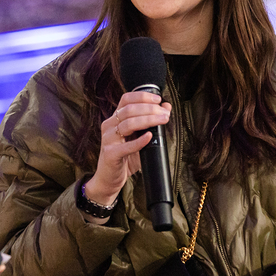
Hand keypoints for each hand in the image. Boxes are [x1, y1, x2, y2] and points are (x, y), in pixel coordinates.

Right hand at [83, 91, 171, 211]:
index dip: (142, 96)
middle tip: (165, 114)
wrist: (110, 179)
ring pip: (128, 124)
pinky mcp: (110, 154)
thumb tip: (166, 107)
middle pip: (129, 110)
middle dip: (150, 109)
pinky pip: (125, 146)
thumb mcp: (139, 138)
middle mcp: (109, 126)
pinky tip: (149, 136)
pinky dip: (139, 141)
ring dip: (148, 120)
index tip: (158, 99)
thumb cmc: (125, 158)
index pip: (126, 99)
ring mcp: (108, 139)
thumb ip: (151, 123)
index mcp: (115, 119)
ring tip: (162, 121)